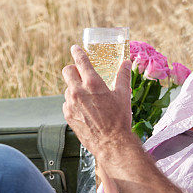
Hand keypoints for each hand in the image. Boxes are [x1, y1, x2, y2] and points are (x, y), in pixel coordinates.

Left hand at [62, 45, 136, 160]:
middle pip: (67, 71)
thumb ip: (123, 76)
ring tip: (88, 97)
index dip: (77, 52)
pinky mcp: (67, 115)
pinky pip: (67, 103)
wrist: (111, 143)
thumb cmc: (119, 119)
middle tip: (80, 72)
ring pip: (67, 88)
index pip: (80, 61)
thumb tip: (126, 63)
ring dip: (75, 88)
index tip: (75, 48)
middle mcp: (78, 91)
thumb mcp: (123, 95)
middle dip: (72, 69)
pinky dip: (73, 102)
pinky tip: (85, 109)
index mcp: (92, 83)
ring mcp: (70, 104)